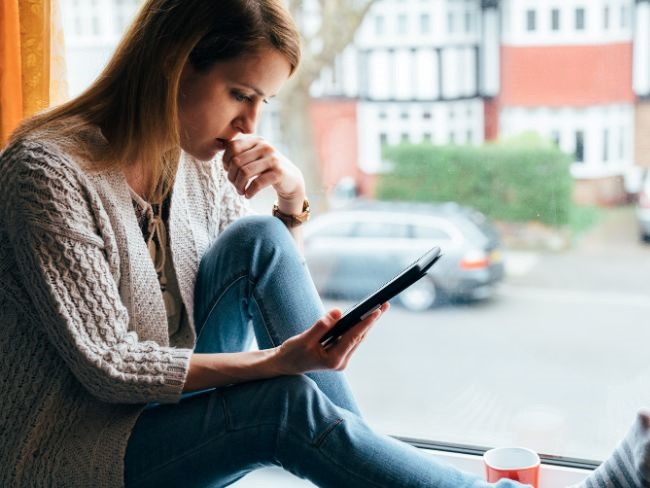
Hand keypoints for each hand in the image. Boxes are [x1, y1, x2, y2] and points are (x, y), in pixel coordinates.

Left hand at [223, 135, 304, 205]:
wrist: (290, 179)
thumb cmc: (266, 168)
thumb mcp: (253, 156)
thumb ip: (238, 151)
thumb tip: (217, 143)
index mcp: (256, 140)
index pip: (232, 147)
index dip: (225, 161)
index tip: (228, 171)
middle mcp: (264, 146)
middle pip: (236, 161)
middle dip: (231, 177)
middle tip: (235, 185)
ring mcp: (272, 159)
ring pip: (244, 172)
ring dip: (239, 186)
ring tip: (240, 191)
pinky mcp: (278, 173)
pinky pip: (256, 183)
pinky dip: (249, 192)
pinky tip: (248, 195)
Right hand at [271, 303, 389, 375]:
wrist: (286, 365)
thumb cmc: (292, 353)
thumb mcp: (304, 339)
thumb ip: (321, 326)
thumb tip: (337, 312)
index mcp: (333, 360)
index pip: (353, 338)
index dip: (365, 323)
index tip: (376, 310)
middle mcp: (341, 361)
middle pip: (360, 337)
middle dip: (372, 320)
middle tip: (384, 304)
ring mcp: (341, 359)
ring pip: (358, 338)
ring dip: (367, 323)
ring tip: (379, 307)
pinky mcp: (339, 355)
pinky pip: (351, 338)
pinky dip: (358, 327)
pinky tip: (366, 316)